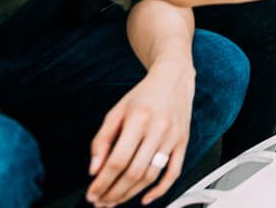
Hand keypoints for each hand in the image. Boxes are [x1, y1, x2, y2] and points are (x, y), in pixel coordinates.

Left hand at [86, 62, 192, 205]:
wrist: (173, 79)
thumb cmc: (143, 96)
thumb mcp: (116, 112)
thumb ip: (102, 140)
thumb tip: (95, 170)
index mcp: (138, 119)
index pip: (118, 160)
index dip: (102, 182)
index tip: (92, 193)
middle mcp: (158, 129)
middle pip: (134, 172)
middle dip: (114, 192)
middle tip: (101, 201)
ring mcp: (173, 137)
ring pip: (151, 175)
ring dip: (131, 194)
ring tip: (115, 200)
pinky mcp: (183, 142)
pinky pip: (174, 172)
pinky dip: (161, 190)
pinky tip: (146, 198)